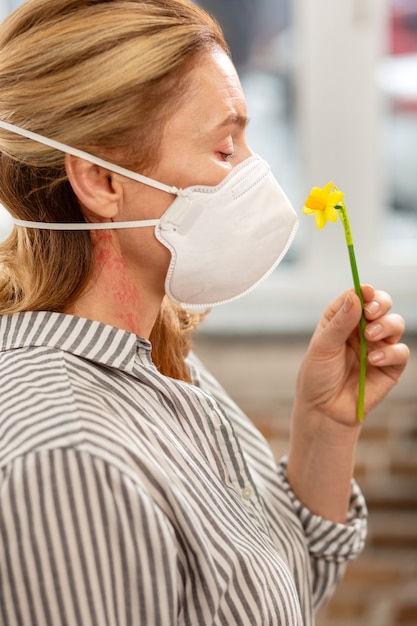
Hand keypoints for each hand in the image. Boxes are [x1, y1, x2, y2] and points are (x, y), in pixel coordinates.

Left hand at [295, 285, 408, 426]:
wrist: (324, 411)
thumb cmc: (317, 377)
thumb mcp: (322, 347)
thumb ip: (340, 323)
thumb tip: (356, 297)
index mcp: (342, 320)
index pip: (357, 297)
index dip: (363, 291)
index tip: (366, 292)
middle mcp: (362, 330)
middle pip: (381, 305)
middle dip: (380, 304)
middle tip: (371, 313)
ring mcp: (378, 347)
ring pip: (395, 324)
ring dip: (386, 326)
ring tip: (370, 337)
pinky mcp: (390, 367)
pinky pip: (400, 352)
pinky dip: (391, 352)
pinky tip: (374, 359)